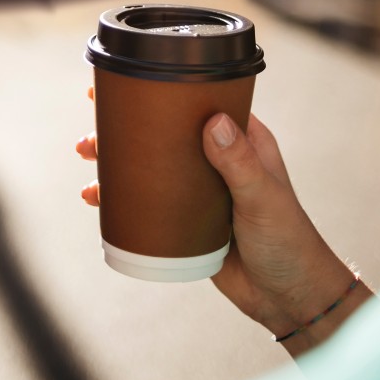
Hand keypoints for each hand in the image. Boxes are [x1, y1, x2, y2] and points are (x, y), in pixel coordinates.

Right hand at [76, 87, 368, 352]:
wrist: (289, 298)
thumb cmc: (289, 241)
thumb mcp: (263, 199)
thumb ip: (240, 163)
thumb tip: (213, 121)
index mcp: (243, 140)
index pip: (198, 103)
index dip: (163, 90)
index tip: (128, 81)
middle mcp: (218, 159)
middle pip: (164, 133)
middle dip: (127, 129)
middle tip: (93, 134)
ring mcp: (200, 191)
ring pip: (151, 166)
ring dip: (119, 161)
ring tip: (89, 161)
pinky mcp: (188, 221)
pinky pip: (150, 202)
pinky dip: (123, 197)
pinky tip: (97, 199)